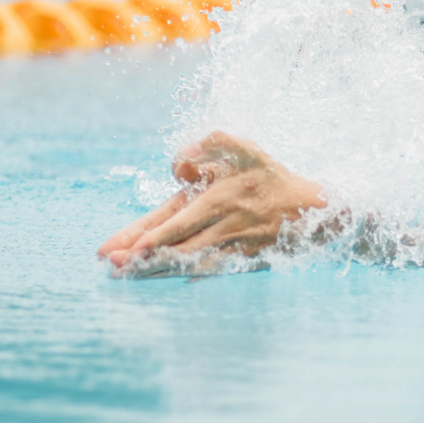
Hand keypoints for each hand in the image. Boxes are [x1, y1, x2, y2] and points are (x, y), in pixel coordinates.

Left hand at [98, 132, 327, 274]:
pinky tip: (162, 280)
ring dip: (155, 269)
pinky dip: (181, 277)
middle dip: (142, 256)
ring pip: (187, 260)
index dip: (151, 234)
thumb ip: (214, 142)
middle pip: (175, 245)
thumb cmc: (272, 177)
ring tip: (126, 275)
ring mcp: (229, 245)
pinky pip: (205, 271)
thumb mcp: (246, 149)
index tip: (127, 247)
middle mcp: (221, 224)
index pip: (176, 219)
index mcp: (217, 197)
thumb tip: (180, 160)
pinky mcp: (238, 259)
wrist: (311, 210)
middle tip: (112, 265)